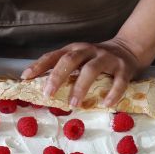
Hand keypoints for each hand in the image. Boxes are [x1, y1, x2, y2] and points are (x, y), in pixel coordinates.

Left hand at [20, 39, 142, 107]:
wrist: (128, 49)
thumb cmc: (95, 59)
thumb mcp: (78, 59)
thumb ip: (63, 70)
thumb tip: (40, 88)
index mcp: (75, 49)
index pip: (53, 56)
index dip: (39, 65)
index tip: (26, 77)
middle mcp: (89, 51)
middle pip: (70, 60)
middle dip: (57, 76)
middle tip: (48, 93)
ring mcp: (107, 58)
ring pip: (92, 70)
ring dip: (81, 87)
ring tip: (73, 104)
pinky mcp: (124, 68)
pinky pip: (119, 81)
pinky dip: (112, 93)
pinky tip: (105, 104)